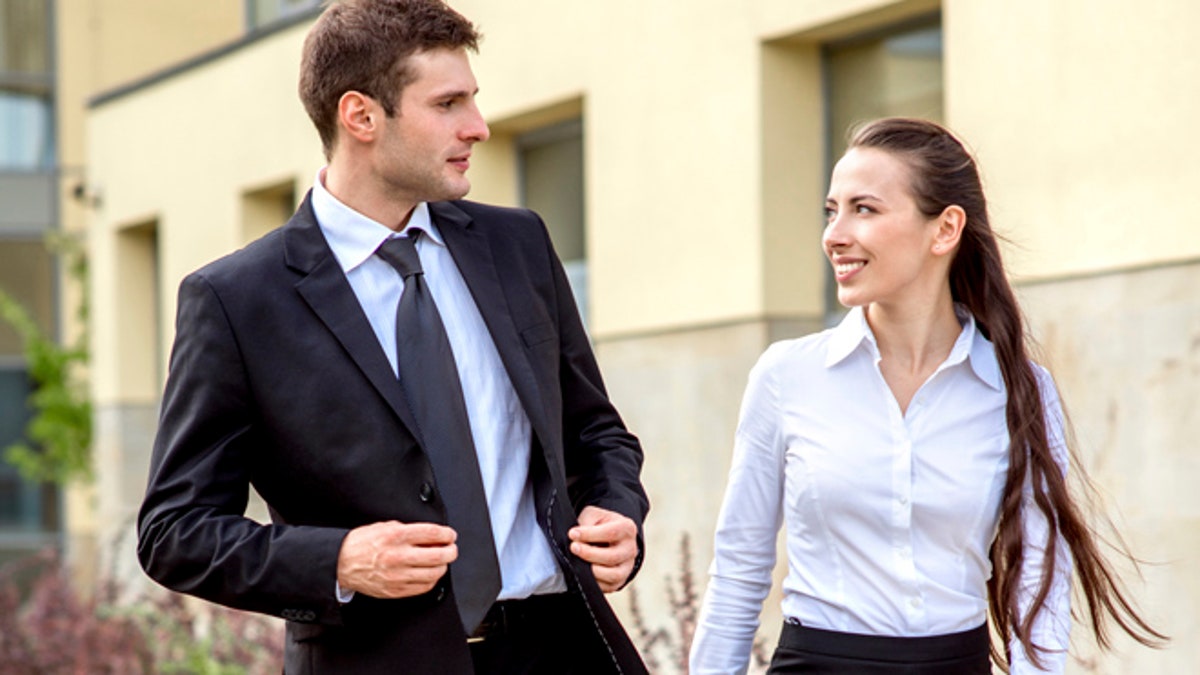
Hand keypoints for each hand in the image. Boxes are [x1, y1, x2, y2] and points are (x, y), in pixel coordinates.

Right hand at [337, 521, 456, 598]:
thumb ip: (408, 529)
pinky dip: (431, 580)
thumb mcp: (384, 526)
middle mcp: (399, 556)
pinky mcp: (396, 590)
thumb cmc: (361, 544)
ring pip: (434, 573)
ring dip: (443, 566)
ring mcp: (398, 575)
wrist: (342, 563)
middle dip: (451, 551)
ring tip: (441, 561)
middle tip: (451, 548)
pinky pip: (423, 587)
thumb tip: (431, 534)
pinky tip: (429, 573)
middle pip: (439, 555)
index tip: (450, 535)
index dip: (447, 534)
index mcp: (396, 536)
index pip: (432, 533)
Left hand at [568, 506, 637, 592]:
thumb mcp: (594, 516)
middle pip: (612, 556)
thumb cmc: (601, 524)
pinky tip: (583, 572)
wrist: (610, 537)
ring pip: (613, 575)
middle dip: (589, 554)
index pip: (610, 533)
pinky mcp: (620, 581)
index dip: (590, 534)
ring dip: (592, 570)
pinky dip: (593, 582)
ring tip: (578, 562)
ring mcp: (627, 567)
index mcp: (627, 529)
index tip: (573, 534)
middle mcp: (631, 549)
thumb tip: (576, 537)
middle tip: (573, 548)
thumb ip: (587, 523)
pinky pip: (608, 587)